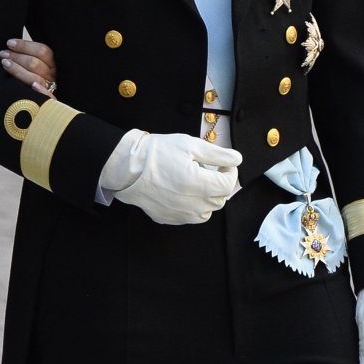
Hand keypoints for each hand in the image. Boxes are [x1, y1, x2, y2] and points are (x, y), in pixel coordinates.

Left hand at [0, 37, 57, 96]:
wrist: (46, 102)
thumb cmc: (37, 75)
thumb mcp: (40, 63)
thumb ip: (31, 55)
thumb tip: (13, 45)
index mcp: (53, 63)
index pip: (42, 51)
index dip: (24, 46)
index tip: (9, 43)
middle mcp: (53, 75)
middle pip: (35, 64)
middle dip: (16, 57)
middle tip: (3, 54)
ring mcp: (49, 88)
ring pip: (34, 78)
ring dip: (17, 70)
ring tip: (4, 63)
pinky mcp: (46, 101)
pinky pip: (46, 96)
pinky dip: (40, 91)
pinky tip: (32, 87)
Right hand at [104, 130, 241, 225]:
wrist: (126, 168)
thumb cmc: (156, 153)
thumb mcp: (190, 145)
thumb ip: (217, 154)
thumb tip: (236, 159)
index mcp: (199, 185)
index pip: (229, 184)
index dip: (231, 171)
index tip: (224, 163)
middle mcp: (192, 204)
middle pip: (220, 199)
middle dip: (220, 184)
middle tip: (210, 169)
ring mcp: (180, 214)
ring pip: (207, 212)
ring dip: (208, 198)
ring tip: (197, 182)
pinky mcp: (169, 218)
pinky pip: (190, 217)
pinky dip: (193, 206)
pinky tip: (183, 192)